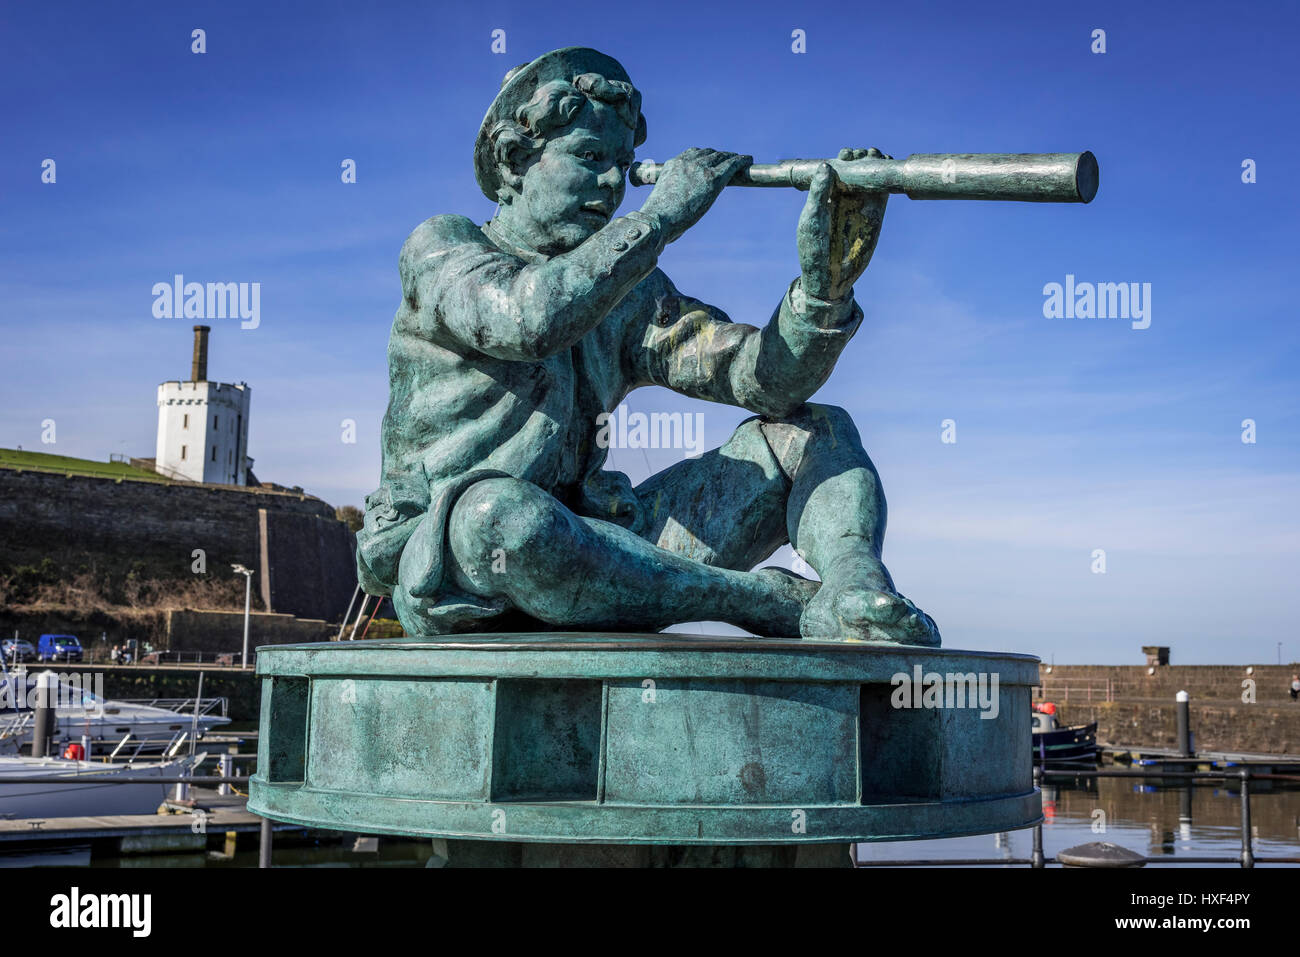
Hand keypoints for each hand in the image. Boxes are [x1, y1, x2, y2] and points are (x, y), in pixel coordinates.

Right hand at [638, 147, 751, 244]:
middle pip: (708, 153)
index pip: (692, 153)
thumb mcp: (662, 201)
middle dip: (719, 157)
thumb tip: (675, 218)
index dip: (704, 156)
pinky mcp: (712, 178)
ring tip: (741, 161)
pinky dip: (741, 161)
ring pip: (721, 157)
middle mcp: (686, 162)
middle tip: (728, 162)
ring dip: (731, 158)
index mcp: (672, 165)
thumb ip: (672, 197)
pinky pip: (731, 164)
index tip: (711, 161)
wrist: (657, 219)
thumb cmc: (657, 219)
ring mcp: (700, 168)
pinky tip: (748, 160)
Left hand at [797, 147, 889, 302]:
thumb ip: (819, 192)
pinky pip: (882, 192)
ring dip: (875, 163)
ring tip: (875, 156)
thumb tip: (826, 165)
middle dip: (860, 157)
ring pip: (870, 178)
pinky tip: (888, 166)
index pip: (837, 170)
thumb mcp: (812, 218)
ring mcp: (860, 205)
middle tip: (862, 154)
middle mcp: (844, 198)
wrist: (830, 277)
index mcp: (826, 196)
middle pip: (856, 169)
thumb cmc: (814, 249)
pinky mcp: (875, 215)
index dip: (844, 158)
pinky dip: (886, 178)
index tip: (846, 154)